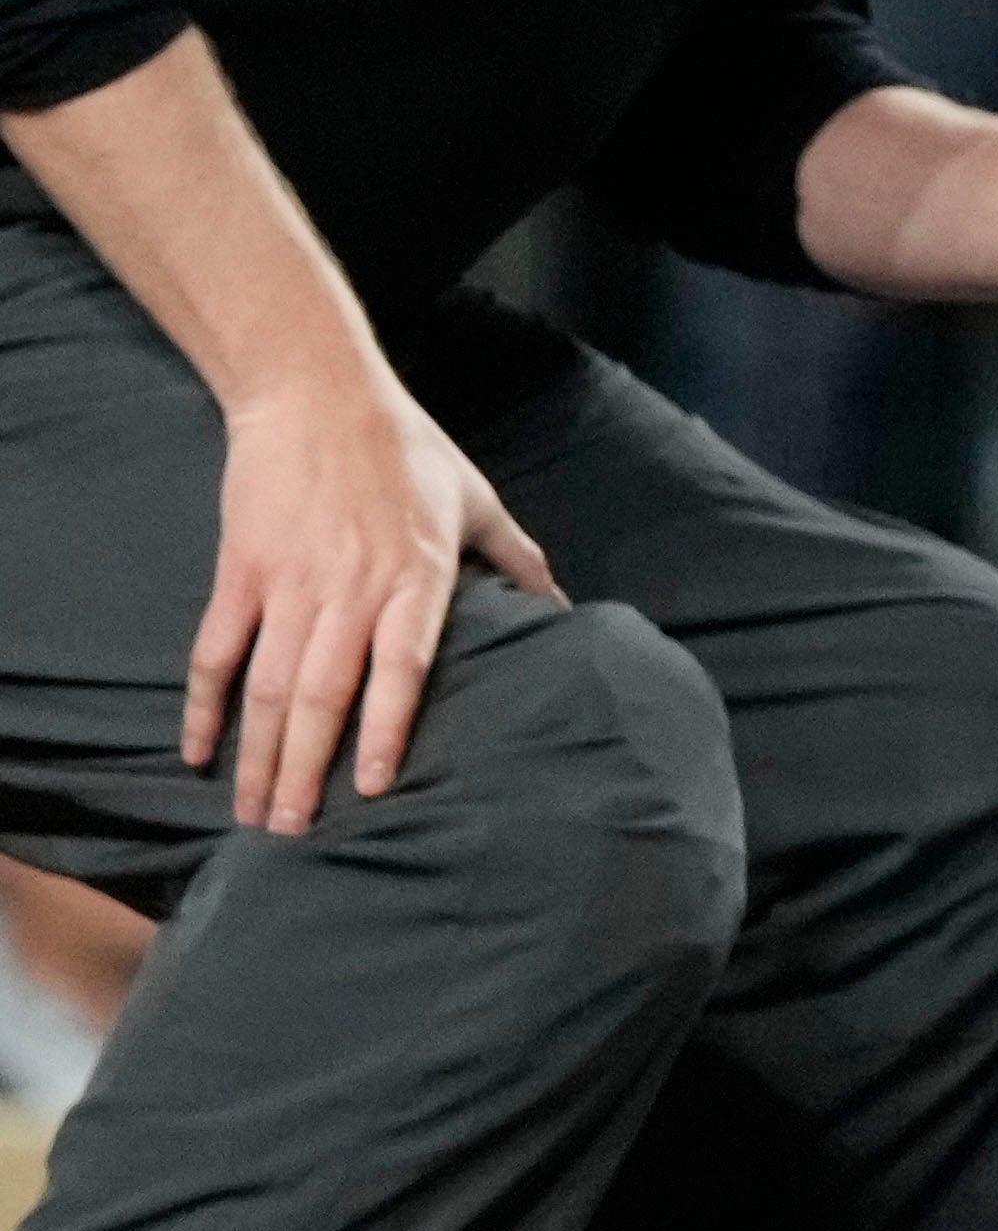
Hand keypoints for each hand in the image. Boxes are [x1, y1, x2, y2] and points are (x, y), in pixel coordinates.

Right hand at [185, 361, 556, 836]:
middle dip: (306, 771)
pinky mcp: (240, 571)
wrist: (316, 394)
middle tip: (293, 836)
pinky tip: (200, 753)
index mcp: (415, 577)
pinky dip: (203, 705)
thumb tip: (564, 612)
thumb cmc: (407, 450)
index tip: (372, 790)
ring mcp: (289, 582)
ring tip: (254, 813)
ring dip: (259, 755)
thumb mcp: (477, 500)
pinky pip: (215, 652)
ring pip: (267, 687)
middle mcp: (351, 589)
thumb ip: (517, 562)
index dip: (385, 730)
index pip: (402, 669)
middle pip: (323, 695)